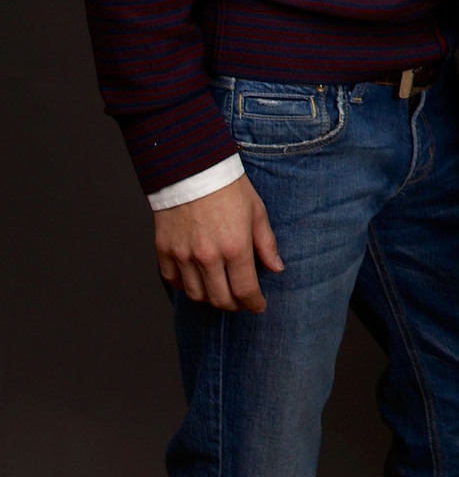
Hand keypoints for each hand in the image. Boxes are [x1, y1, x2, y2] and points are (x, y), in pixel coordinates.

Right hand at [154, 175, 283, 311]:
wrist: (192, 169)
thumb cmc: (229, 188)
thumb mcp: (257, 212)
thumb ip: (266, 244)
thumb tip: (277, 268)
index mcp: (235, 247)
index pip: (245, 290)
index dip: (254, 303)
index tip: (258, 306)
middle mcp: (207, 257)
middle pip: (220, 298)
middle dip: (234, 305)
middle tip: (241, 302)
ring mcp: (183, 256)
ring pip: (196, 294)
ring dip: (210, 298)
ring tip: (220, 292)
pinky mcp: (164, 250)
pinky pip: (173, 281)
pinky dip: (185, 286)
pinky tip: (196, 280)